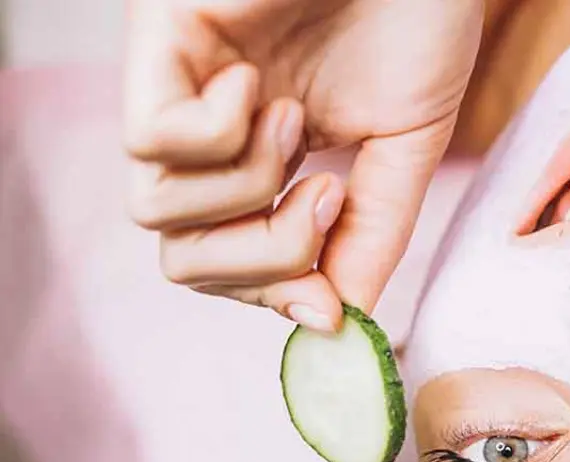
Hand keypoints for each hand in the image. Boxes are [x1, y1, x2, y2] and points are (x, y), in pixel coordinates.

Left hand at [124, 0, 482, 331]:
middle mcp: (211, 132)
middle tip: (323, 200)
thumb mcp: (404, 153)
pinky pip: (151, 141)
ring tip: (296, 120)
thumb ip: (370, 237)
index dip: (273, 294)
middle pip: (180, 258)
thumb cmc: (417, 26)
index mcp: (265, 161)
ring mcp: (180, 88)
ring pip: (155, 210)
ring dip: (250, 187)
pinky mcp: (158, 43)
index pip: (227, 264)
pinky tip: (259, 81)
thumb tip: (340, 323)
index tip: (330, 305)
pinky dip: (219, 133)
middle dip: (263, 259)